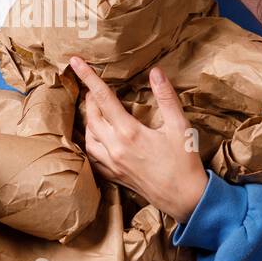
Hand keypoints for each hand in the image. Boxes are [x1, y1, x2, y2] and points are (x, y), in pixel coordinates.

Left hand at [68, 56, 208, 222]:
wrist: (185, 199)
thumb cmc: (185, 162)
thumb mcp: (180, 126)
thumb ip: (166, 97)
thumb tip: (155, 72)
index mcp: (128, 132)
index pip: (102, 97)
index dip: (88, 77)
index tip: (75, 61)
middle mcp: (115, 148)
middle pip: (91, 116)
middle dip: (89, 98)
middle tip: (92, 87)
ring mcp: (112, 164)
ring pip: (88, 138)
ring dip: (88, 121)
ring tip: (95, 110)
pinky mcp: (115, 177)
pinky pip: (93, 158)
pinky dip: (91, 143)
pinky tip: (96, 139)